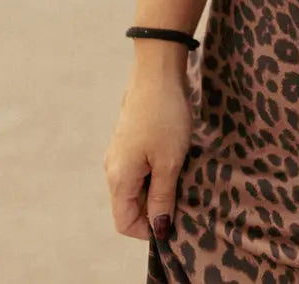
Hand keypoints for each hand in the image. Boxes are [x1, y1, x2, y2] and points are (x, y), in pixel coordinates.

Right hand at [104, 63, 192, 241]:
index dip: (148, 229)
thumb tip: (158, 229)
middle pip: (130, 205)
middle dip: (156, 208)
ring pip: (137, 185)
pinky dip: (157, 170)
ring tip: (183, 174)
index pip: (124, 223)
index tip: (175, 220)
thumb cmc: (165, 115)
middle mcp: (113, 168)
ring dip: (158, 188)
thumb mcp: (169, 161)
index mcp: (118, 178)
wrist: (158, 69)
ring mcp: (120, 152)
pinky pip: (140, 167)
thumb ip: (162, 197)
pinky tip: (176, 157)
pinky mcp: (130, 138)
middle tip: (184, 196)